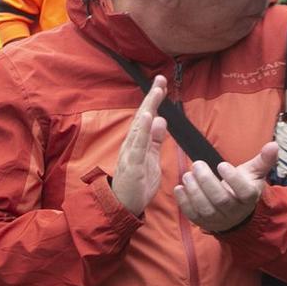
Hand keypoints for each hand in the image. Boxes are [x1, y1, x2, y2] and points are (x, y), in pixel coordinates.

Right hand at [110, 76, 169, 215]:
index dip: (154, 101)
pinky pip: (137, 145)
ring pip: (139, 127)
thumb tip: (161, 120)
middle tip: (160, 80)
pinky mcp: (132, 164)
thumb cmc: (138, 183)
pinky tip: (148, 117)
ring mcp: (130, 153)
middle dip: (151, 98)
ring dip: (147, 108)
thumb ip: (155, 140)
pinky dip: (142, 130)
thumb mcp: (151, 158)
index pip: (147, 118)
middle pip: (142, 117)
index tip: (162, 84)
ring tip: (155, 92)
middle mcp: (132, 144)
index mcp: (138, 143)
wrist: (124, 205)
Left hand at [175, 140, 277, 233]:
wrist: (235, 214)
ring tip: (188, 175)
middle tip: (197, 164)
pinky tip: (179, 187)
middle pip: (221, 200)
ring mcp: (218, 219)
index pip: (244, 192)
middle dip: (207, 181)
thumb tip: (273, 145)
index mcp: (248, 198)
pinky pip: (192, 215)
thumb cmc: (242, 188)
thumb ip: (263, 160)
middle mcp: (234, 211)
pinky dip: (184, 202)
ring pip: (205, 208)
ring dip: (194, 191)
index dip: (233, 179)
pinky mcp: (203, 223)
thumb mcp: (253, 174)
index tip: (222, 164)